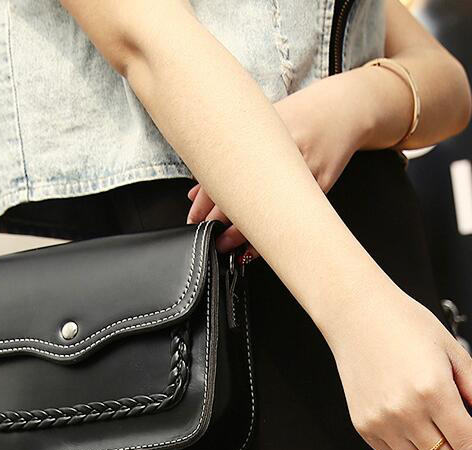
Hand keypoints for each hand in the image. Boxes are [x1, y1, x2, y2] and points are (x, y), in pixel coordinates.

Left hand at [187, 70, 373, 250]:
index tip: (193, 217)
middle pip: (244, 192)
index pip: (226, 170)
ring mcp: (306, 169)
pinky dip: (275, 231)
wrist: (346, 109)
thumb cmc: (299, 116)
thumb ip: (229, 155)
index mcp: (264, 131)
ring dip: (246, 233)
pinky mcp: (322, 185)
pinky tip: (261, 246)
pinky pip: (294, 214)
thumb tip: (197, 191)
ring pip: (269, 208)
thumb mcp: (261, 127)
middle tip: (207, 237)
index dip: (206, 199)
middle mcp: (284, 150)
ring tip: (228, 247)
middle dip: (221, 220)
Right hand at [324, 286, 471, 449]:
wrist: (356, 316)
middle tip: (461, 439)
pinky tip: (412, 430)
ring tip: (436, 436)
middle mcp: (404, 411)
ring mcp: (380, 421)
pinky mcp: (362, 425)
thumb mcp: (452, 351)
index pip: (469, 447)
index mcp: (432, 391)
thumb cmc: (402, 324)